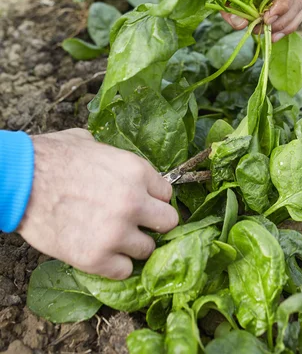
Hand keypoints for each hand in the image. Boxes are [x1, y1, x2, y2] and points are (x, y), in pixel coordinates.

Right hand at [18, 129, 177, 278]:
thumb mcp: (92, 144)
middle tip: (137, 224)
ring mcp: (117, 232)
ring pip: (148, 250)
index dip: (154, 199)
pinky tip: (102, 253)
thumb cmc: (52, 157)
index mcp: (136, 171)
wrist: (20, 181)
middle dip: (154, 223)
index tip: (143, 203)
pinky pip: (124, 271)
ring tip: (114, 239)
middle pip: (168, 222)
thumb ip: (116, 159)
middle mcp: (134, 202)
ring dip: (133, 245)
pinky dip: (115, 265)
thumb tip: (120, 166)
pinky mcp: (96, 258)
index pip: (167, 193)